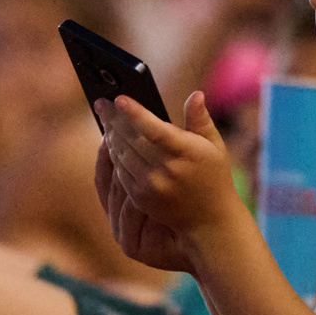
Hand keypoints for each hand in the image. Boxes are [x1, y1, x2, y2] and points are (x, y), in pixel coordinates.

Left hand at [98, 91, 235, 264]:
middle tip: (101, 103)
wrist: (209, 220)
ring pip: (121, 154)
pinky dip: (113, 154)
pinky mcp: (141, 197)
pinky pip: (119, 171)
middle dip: (113, 119)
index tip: (119, 99)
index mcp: (186, 152)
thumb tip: (195, 94)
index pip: (154, 130)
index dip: (135, 113)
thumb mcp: (214, 146)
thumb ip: (201, 119)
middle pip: (131, 139)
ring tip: (105, 118)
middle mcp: (167, 170)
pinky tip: (110, 141)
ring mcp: (152, 185)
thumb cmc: (213, 176)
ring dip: (110, 134)